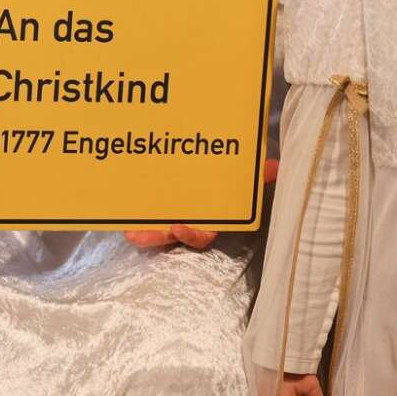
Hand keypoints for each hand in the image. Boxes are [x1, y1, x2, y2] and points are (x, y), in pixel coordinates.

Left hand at [123, 163, 276, 248]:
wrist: (206, 158)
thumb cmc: (223, 173)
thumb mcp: (237, 173)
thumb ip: (254, 173)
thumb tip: (278, 168)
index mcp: (207, 215)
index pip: (202, 233)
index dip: (191, 235)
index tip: (178, 227)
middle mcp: (186, 217)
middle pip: (170, 234)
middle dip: (154, 237)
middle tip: (136, 236)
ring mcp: (166, 213)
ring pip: (152, 227)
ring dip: (139, 230)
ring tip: (125, 231)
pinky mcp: (148, 206)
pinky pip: (138, 214)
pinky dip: (127, 216)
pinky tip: (118, 217)